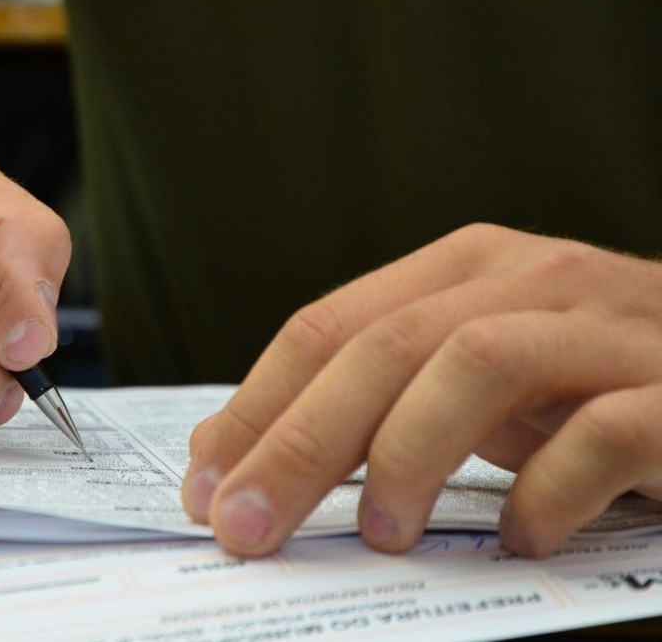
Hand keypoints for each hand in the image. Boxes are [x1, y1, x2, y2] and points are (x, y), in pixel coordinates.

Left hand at [182, 223, 661, 557]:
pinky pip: (603, 432)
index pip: (326, 327)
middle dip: (296, 443)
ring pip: (476, 363)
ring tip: (381, 534)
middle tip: (246, 528)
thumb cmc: (585, 382)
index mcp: (460, 269)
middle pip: (382, 348)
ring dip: (408, 453)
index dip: (254, 407)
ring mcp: (605, 325)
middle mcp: (526, 278)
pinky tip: (522, 537)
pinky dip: (547, 491)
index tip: (203, 486)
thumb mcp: (468, 379)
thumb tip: (237, 456)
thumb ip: (371, 401)